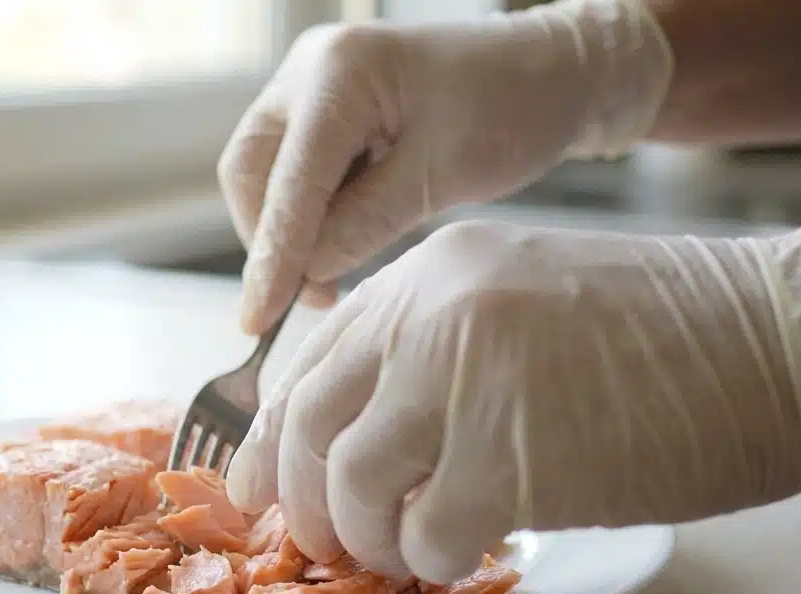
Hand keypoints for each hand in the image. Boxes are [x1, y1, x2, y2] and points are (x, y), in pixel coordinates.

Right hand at [219, 0, 672, 334]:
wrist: (549, 70)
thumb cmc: (511, 107)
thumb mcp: (442, 176)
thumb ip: (364, 224)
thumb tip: (304, 274)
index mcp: (341, 71)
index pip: (288, 179)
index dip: (273, 255)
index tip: (260, 318)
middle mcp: (310, 68)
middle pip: (251, 170)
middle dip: (272, 238)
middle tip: (313, 296)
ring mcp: (312, 83)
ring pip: (264, 172)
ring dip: (289, 229)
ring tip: (334, 273)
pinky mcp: (323, 106)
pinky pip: (292, 167)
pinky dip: (309, 211)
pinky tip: (344, 237)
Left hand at [226, 216, 800, 582]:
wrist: (774, 341)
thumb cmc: (660, 332)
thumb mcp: (517, 300)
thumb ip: (429, 348)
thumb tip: (356, 430)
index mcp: (428, 275)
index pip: (309, 363)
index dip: (270, 438)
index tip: (260, 489)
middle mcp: (430, 317)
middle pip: (307, 427)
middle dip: (302, 502)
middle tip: (327, 542)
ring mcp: (466, 382)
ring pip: (351, 486)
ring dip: (367, 538)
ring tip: (404, 549)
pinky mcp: (511, 457)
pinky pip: (427, 532)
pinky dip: (435, 557)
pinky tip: (469, 548)